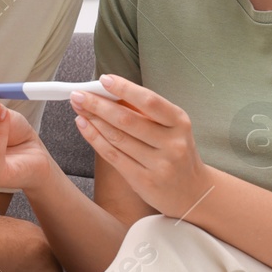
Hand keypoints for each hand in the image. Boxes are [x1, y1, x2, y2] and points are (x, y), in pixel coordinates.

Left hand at [71, 75, 213, 217]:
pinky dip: (95, 139)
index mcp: (180, 122)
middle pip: (127, 120)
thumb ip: (146, 112)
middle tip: (78, 94)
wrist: (193, 192)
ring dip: (93, 120)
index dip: (125, 89)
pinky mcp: (144, 182)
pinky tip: (84, 126)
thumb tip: (110, 92)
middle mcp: (172, 143)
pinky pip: (113, 156)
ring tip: (79, 107)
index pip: (149, 101)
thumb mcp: (172, 128)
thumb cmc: (176, 152)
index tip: (104, 79)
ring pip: (117, 138)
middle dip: (98, 105)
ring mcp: (159, 164)